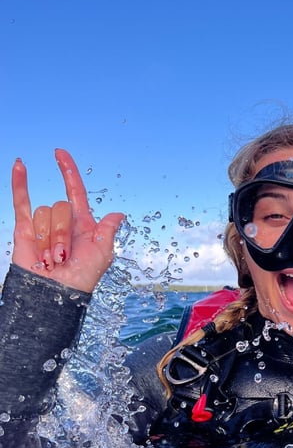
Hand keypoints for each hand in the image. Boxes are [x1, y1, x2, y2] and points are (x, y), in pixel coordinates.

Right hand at [11, 149, 124, 292]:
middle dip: (61, 233)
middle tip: (63, 258)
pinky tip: (20, 165)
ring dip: (47, 239)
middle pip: (60, 207)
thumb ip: (108, 230)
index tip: (59, 152)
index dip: (68, 171)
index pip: (75, 190)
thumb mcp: (103, 253)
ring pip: (43, 213)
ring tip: (50, 260)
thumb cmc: (82, 277)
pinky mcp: (25, 230)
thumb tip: (118, 214)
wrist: (56, 294)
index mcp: (83, 224)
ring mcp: (43, 225)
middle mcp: (63, 222)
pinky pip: (22, 202)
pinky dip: (19, 184)